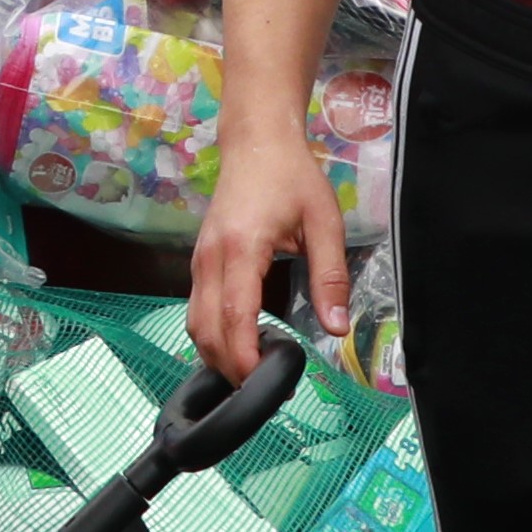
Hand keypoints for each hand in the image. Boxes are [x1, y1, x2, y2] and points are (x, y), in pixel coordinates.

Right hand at [188, 121, 354, 384]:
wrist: (255, 141)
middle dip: (230, 367)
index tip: (264, 383)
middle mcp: (210, 258)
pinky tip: (240, 346)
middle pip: (206, 329)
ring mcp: (199, 261)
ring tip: (254, 374)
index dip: (245, 356)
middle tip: (265, 389)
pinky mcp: (198, 263)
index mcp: (241, 247)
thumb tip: (337, 328)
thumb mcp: (324, 222)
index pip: (235, 314)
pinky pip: (197, 310)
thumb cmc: (291, 177)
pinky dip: (213, 336)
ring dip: (217, 355)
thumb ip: (330, 277)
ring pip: (195, 324)